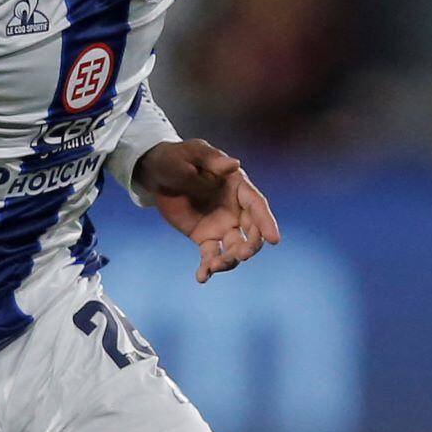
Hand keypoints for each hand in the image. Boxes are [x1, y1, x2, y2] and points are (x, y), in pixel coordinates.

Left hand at [134, 138, 281, 283]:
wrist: (157, 173)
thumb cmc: (178, 158)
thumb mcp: (193, 154)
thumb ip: (212, 161)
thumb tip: (234, 164)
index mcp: (238, 186)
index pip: (257, 206)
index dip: (267, 222)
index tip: (274, 240)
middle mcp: (236, 209)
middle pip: (251, 232)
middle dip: (250, 246)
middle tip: (241, 255)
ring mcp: (222, 225)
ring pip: (233, 248)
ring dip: (229, 260)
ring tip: (213, 267)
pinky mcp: (205, 237)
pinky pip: (210, 256)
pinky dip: (207, 268)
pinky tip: (202, 277)